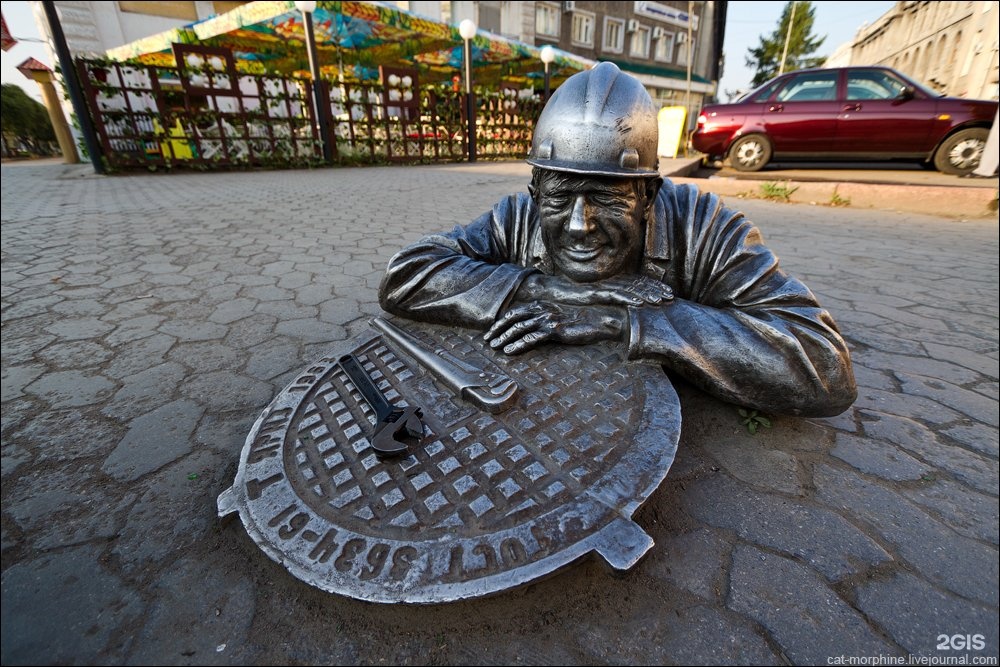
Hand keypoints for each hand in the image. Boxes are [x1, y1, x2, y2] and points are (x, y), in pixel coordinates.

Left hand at [484, 301, 625, 354]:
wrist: (598, 321)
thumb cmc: (578, 322)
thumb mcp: (557, 318)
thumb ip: (542, 321)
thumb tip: (528, 331)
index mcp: (541, 305)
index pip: (515, 312)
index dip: (500, 322)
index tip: (490, 332)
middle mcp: (542, 309)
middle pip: (513, 318)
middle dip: (497, 329)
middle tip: (487, 340)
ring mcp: (548, 318)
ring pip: (519, 327)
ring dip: (505, 338)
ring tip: (495, 347)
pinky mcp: (555, 329)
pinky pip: (532, 337)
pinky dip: (518, 344)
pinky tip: (510, 351)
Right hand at [516, 274, 672, 307]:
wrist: (547, 294)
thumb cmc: (567, 302)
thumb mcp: (590, 306)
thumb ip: (604, 308)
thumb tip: (618, 318)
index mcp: (609, 286)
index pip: (635, 285)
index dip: (652, 288)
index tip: (667, 295)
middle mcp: (608, 284)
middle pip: (637, 284)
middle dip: (655, 289)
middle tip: (672, 296)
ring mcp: (602, 287)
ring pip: (630, 288)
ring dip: (647, 293)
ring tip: (662, 299)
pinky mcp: (594, 292)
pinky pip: (616, 293)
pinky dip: (630, 297)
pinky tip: (641, 301)